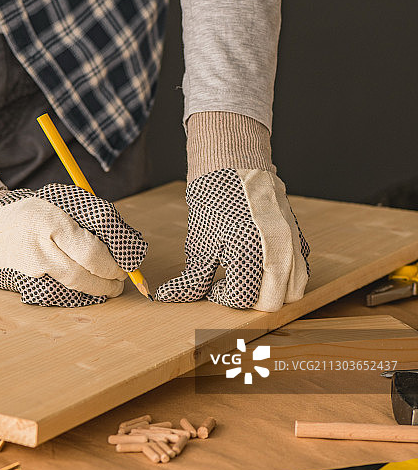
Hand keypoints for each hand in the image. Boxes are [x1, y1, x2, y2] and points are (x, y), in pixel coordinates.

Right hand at [0, 184, 146, 306]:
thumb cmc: (31, 213)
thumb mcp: (62, 201)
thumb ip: (94, 217)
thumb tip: (128, 243)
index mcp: (51, 221)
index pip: (94, 248)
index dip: (116, 261)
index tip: (126, 264)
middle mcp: (38, 247)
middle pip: (85, 271)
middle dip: (110, 279)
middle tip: (120, 280)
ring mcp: (29, 268)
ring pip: (74, 286)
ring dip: (97, 290)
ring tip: (108, 287)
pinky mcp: (24, 284)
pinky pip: (59, 293)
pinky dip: (78, 294)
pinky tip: (86, 289)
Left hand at [154, 168, 309, 311]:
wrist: (231, 167)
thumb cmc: (213, 204)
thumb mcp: (198, 245)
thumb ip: (191, 279)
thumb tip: (168, 297)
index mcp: (250, 253)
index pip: (243, 299)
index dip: (223, 297)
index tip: (213, 285)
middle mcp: (278, 250)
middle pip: (272, 302)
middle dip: (249, 300)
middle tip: (230, 285)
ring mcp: (293, 243)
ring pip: (294, 289)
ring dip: (272, 292)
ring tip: (248, 277)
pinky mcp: (299, 235)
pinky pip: (301, 268)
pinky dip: (286, 276)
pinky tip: (262, 264)